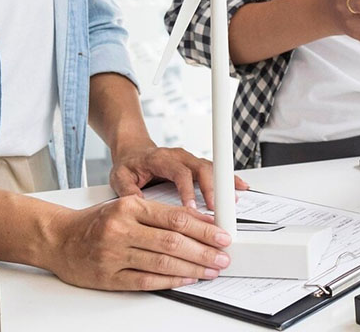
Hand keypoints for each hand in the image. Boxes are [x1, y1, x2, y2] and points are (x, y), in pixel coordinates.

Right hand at [42, 195, 231, 290]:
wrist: (58, 238)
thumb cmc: (96, 221)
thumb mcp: (127, 207)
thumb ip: (160, 214)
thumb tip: (199, 223)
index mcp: (130, 207)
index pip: (175, 218)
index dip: (204, 229)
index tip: (222, 235)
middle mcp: (121, 229)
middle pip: (172, 241)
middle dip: (204, 251)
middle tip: (222, 256)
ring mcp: (114, 255)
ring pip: (162, 263)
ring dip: (192, 268)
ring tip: (211, 270)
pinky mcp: (108, 277)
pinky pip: (145, 281)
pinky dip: (170, 281)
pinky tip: (186, 280)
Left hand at [109, 142, 248, 211]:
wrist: (133, 151)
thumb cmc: (128, 165)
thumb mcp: (119, 176)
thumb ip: (127, 190)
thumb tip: (139, 205)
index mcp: (161, 158)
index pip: (179, 172)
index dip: (187, 190)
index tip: (191, 208)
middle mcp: (179, 156)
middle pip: (201, 168)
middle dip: (211, 188)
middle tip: (216, 208)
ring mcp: (190, 159)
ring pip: (211, 168)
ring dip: (224, 183)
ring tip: (235, 199)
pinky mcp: (196, 165)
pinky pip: (215, 170)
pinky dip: (228, 178)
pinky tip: (240, 187)